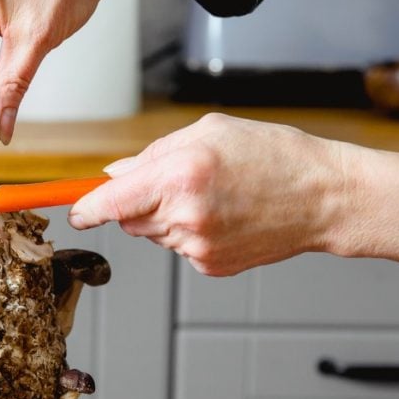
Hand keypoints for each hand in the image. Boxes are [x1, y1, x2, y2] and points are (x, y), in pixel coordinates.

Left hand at [69, 114, 349, 275]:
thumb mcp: (209, 132)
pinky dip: (190, 234)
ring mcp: (197, 247)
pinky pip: (179, 249)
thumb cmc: (274, 156)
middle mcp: (183, 215)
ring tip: (212, 197)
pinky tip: (224, 217)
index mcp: (179, 175)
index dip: (85, 208)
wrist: (323, 198)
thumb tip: (115, 174)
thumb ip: (153, 154)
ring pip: (154, 234)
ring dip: (166, 216)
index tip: (74, 211)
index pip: (109, 202)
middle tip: (176, 182)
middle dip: (137, 201)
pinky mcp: (210, 266)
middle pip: (128, 219)